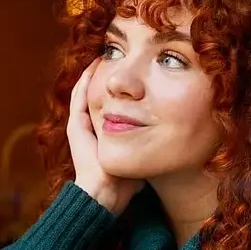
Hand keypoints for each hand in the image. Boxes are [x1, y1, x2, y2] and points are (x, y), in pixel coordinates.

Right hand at [67, 62, 142, 214]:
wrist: (106, 195)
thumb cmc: (127, 183)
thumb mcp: (143, 156)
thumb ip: (153, 146)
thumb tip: (174, 137)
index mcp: (104, 134)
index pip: (111, 105)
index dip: (119, 89)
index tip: (132, 73)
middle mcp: (90, 128)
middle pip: (96, 94)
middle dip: (106, 75)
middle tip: (115, 55)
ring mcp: (80, 126)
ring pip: (85, 91)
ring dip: (94, 72)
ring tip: (104, 53)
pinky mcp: (76, 126)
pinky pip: (79, 96)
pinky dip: (86, 79)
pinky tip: (95, 64)